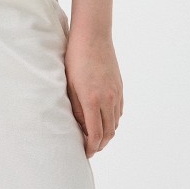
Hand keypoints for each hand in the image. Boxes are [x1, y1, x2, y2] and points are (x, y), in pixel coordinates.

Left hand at [64, 30, 123, 158]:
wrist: (93, 36)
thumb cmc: (76, 58)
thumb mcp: (70, 85)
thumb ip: (76, 108)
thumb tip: (81, 126)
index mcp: (93, 100)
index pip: (96, 135)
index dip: (91, 147)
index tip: (85, 152)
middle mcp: (108, 99)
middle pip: (109, 133)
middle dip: (100, 144)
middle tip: (90, 147)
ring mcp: (116, 93)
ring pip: (116, 123)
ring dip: (108, 133)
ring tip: (97, 136)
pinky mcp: (120, 86)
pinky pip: (119, 111)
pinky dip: (113, 120)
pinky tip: (105, 119)